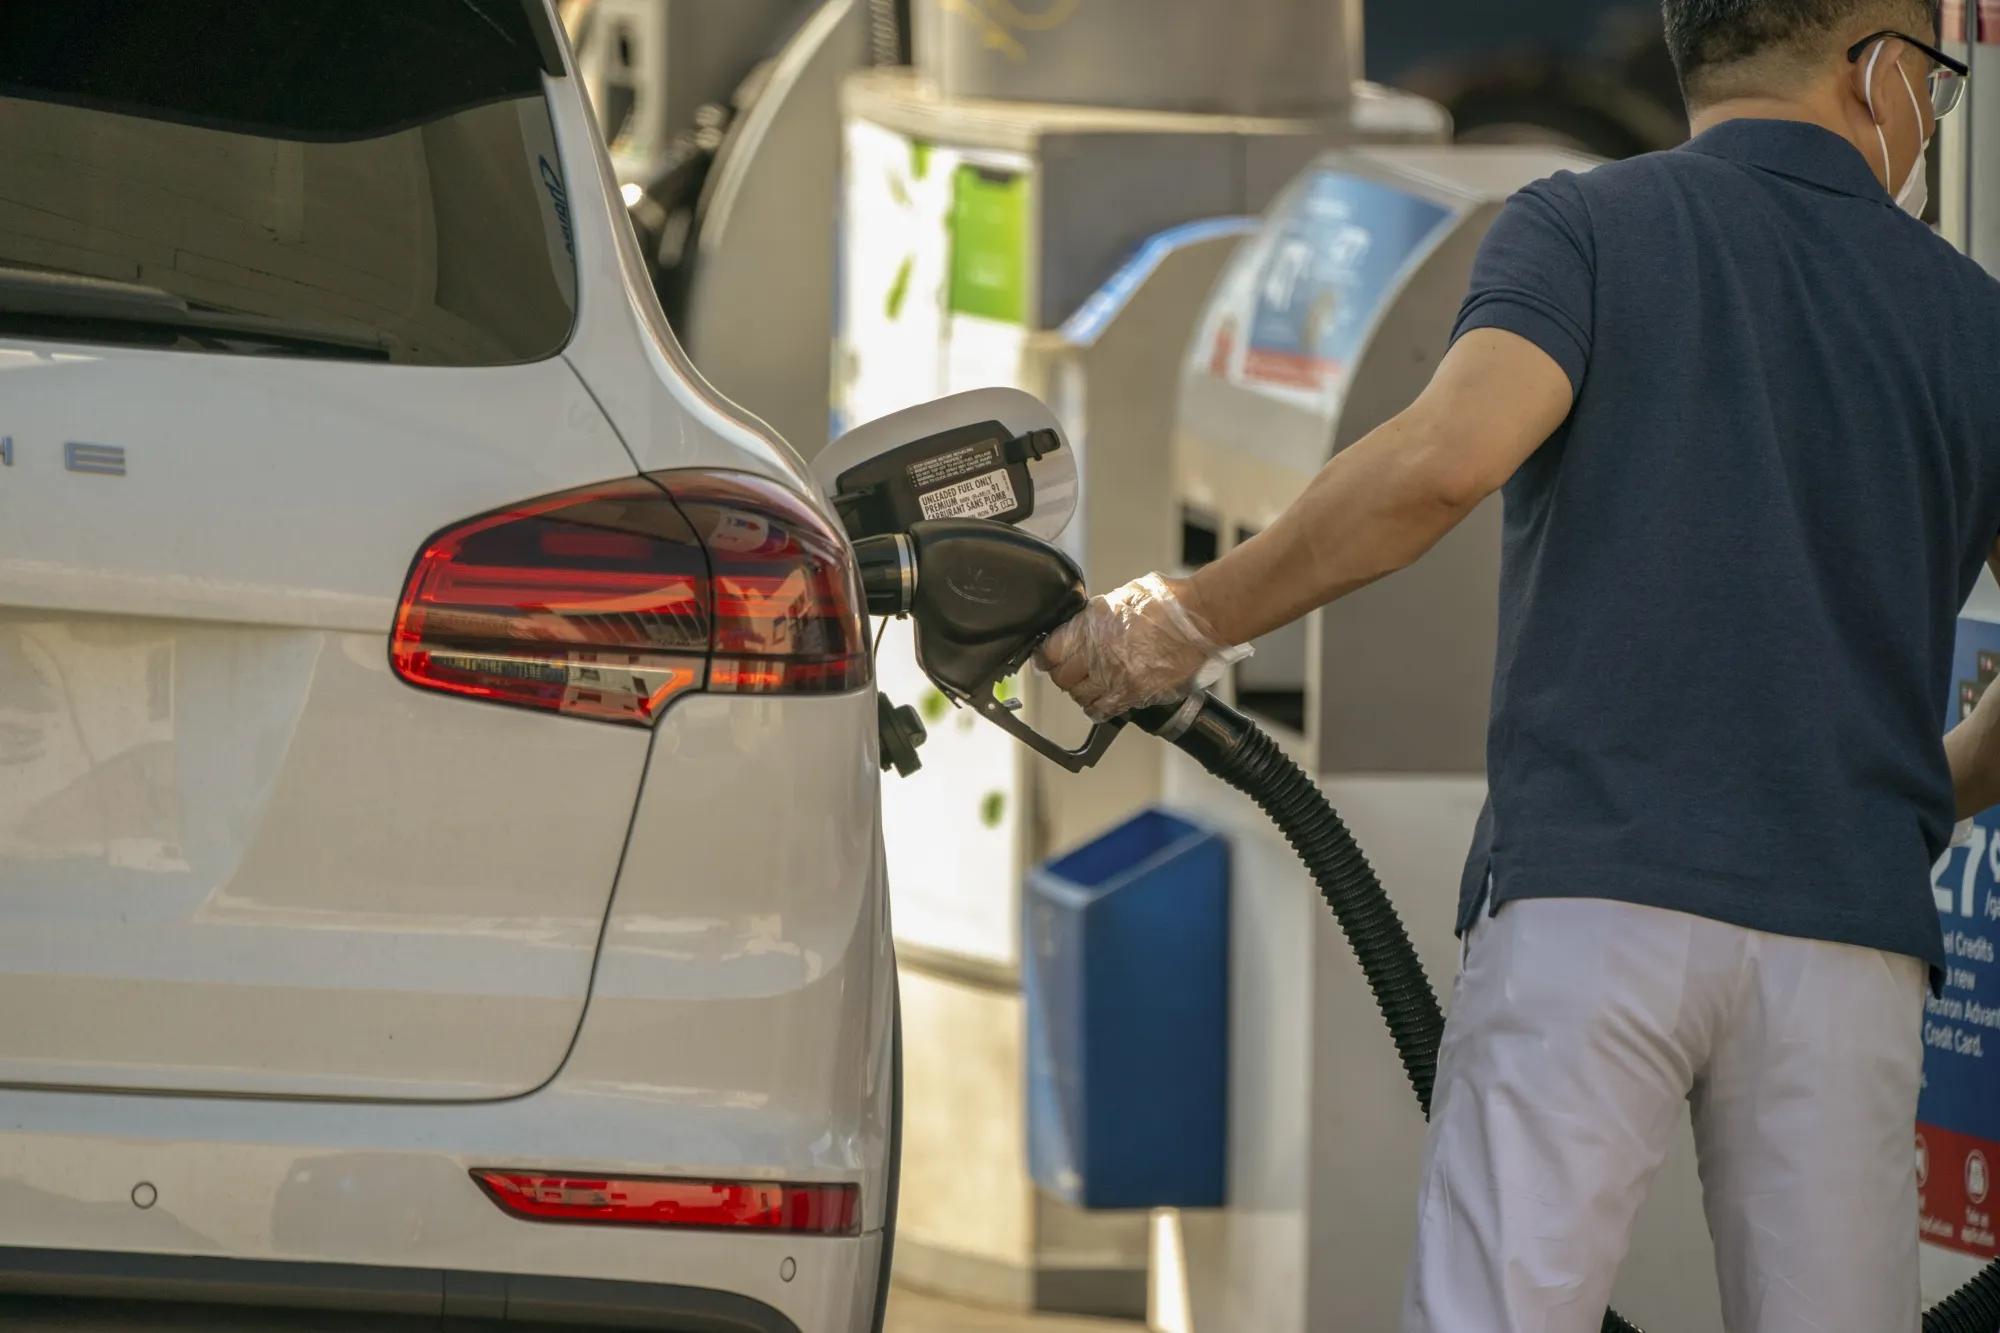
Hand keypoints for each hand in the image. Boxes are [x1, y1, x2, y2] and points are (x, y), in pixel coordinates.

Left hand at [1035, 573, 1245, 721]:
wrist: (1200, 617)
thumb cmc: (1167, 602)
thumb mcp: (1119, 598)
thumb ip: (1094, 618)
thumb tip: (1078, 628)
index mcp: (1091, 626)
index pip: (1051, 651)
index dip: (1048, 655)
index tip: (1049, 657)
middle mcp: (1099, 654)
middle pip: (1062, 678)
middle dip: (1064, 674)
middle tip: (1071, 670)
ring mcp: (1116, 677)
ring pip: (1080, 697)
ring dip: (1082, 691)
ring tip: (1091, 683)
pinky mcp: (1135, 694)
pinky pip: (1103, 710)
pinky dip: (1100, 707)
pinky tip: (1104, 697)